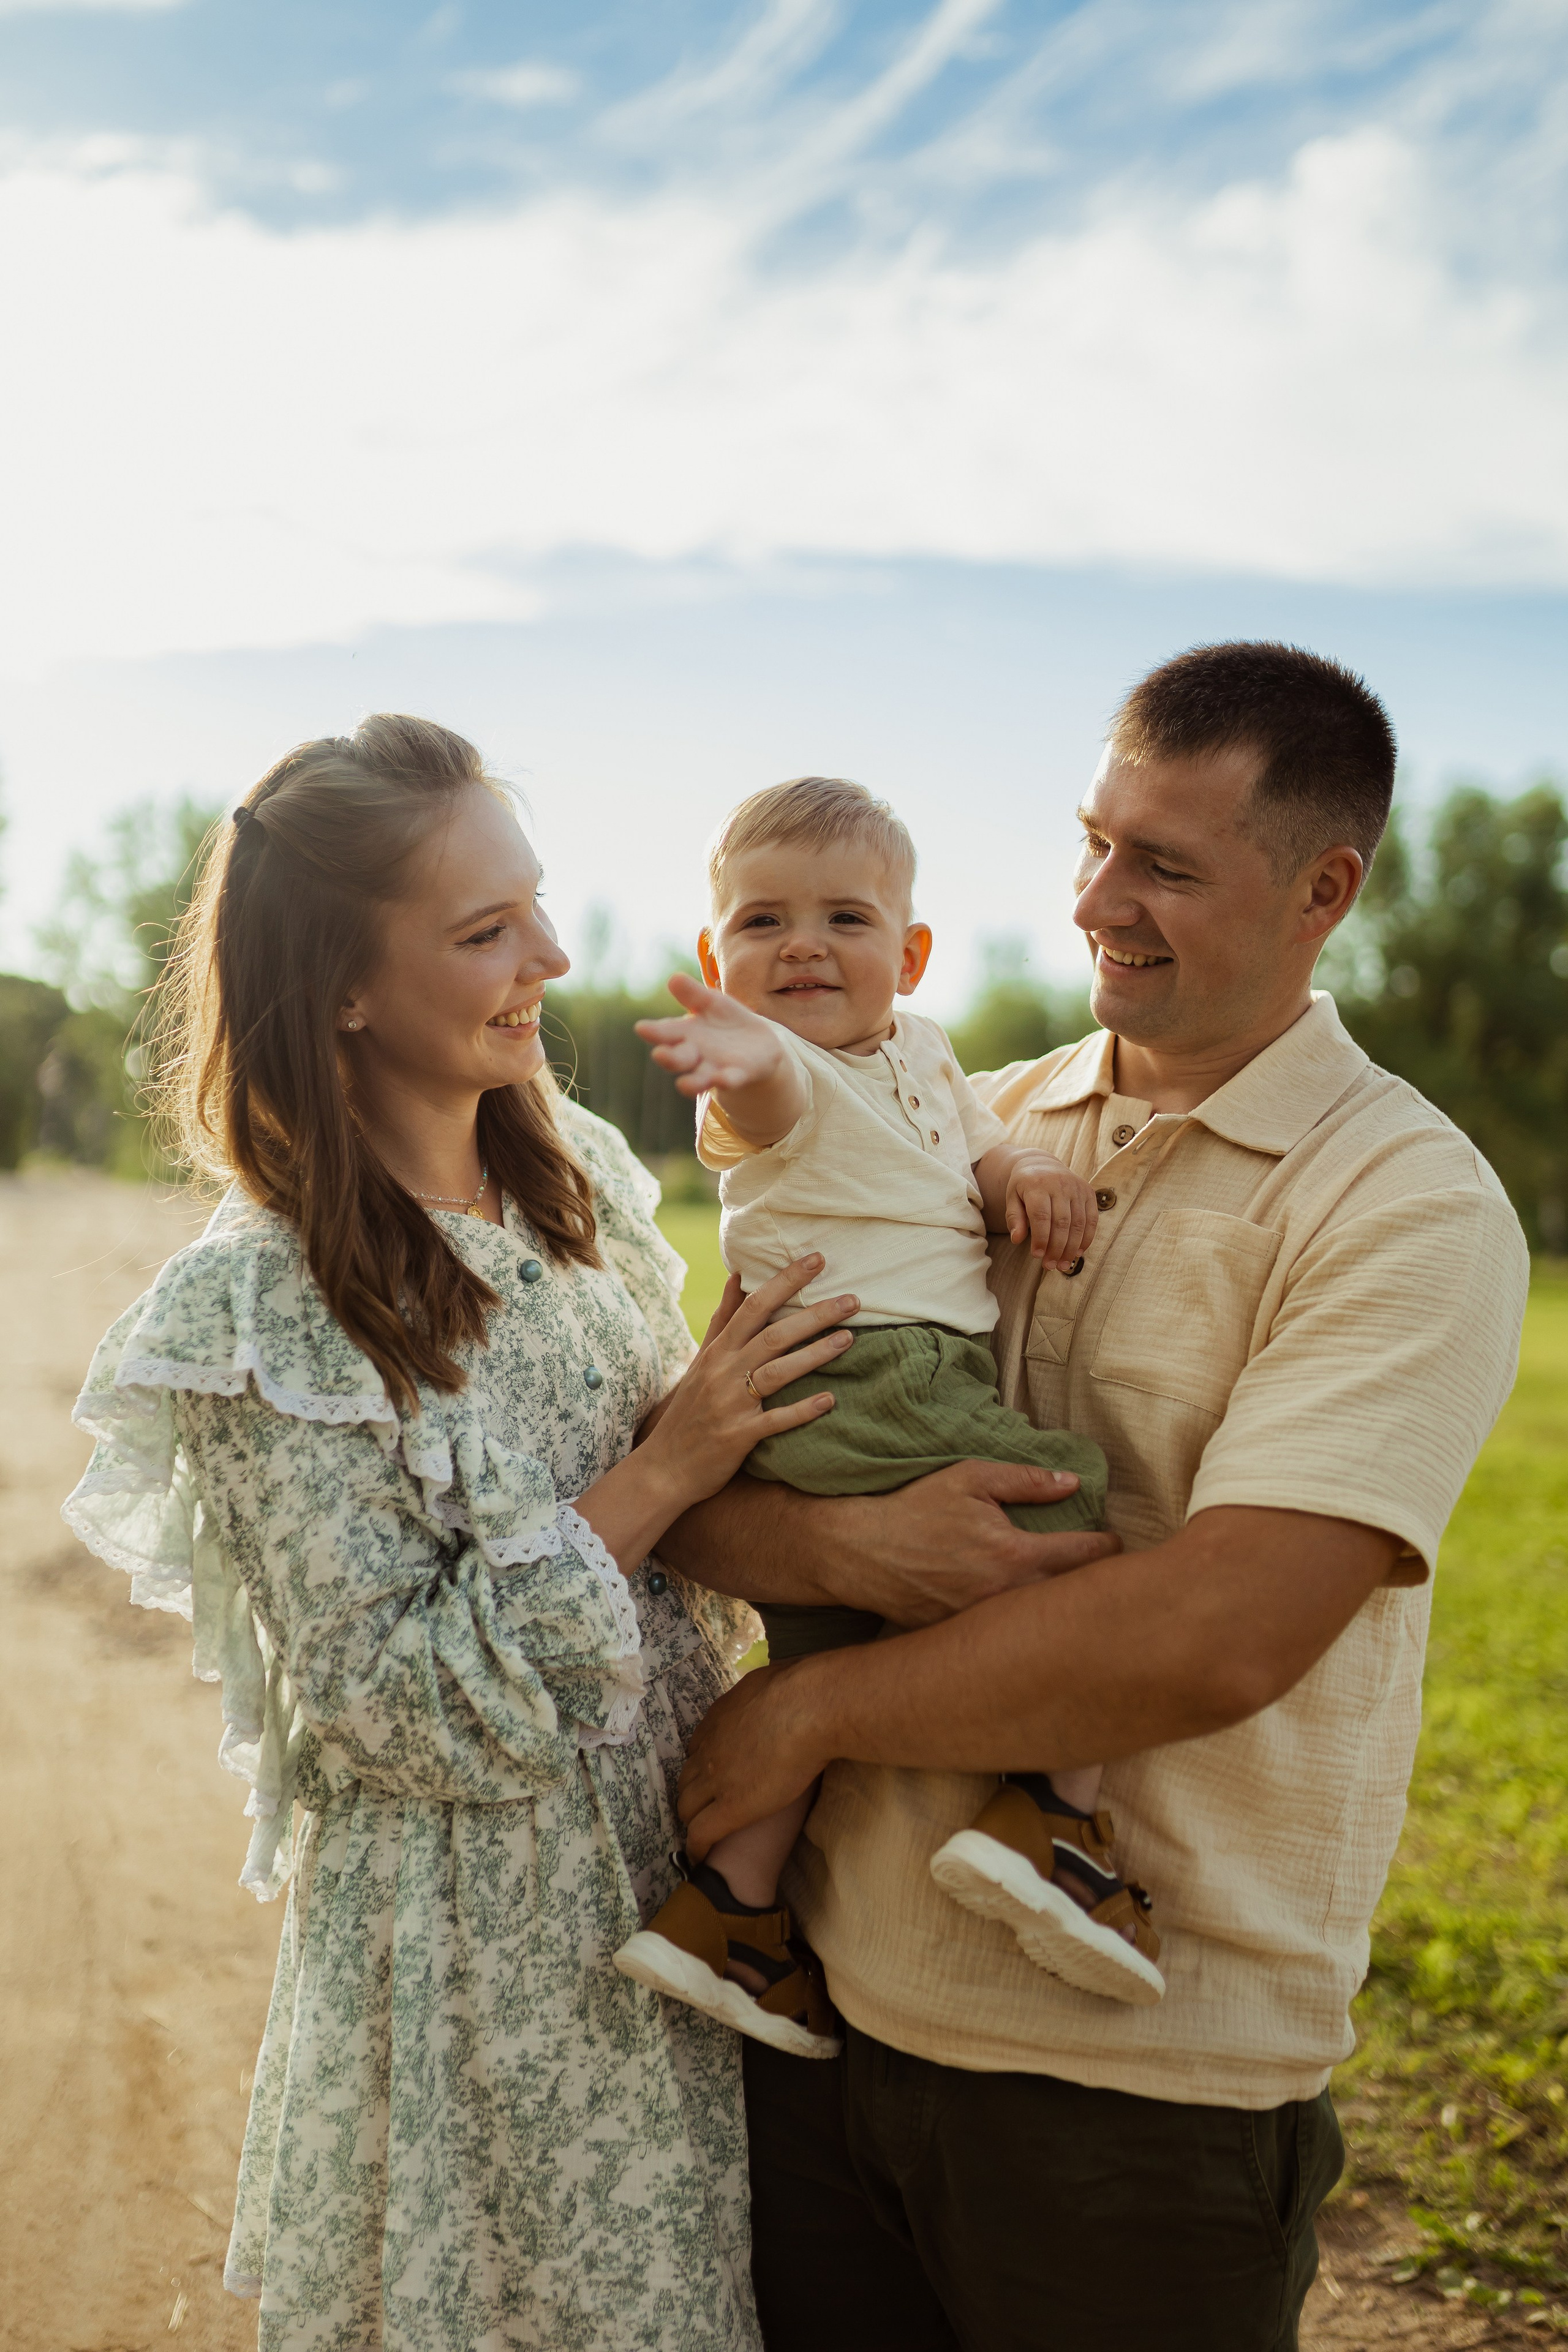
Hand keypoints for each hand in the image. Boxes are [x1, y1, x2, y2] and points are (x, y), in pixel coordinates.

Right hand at [635, 972, 790, 1100]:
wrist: (759, 1043)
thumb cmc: (725, 1020)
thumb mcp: (711, 1003)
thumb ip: (693, 994)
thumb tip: (674, 978)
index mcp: (685, 1033)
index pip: (666, 1032)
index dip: (654, 1031)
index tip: (641, 1027)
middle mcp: (695, 1054)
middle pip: (677, 1058)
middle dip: (669, 1058)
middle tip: (660, 1054)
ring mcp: (715, 1068)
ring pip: (698, 1078)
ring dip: (691, 1082)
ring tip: (683, 1085)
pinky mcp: (737, 1075)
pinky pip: (729, 1080)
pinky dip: (725, 1080)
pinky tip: (722, 1079)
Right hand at [638, 1260, 858, 1514]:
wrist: (664, 1467)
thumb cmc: (690, 1411)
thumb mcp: (702, 1360)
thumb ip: (723, 1319)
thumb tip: (738, 1276)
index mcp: (717, 1351)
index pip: (754, 1306)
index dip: (785, 1281)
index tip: (817, 1260)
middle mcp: (723, 1372)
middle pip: (773, 1335)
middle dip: (814, 1314)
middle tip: (852, 1299)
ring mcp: (731, 1405)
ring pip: (777, 1372)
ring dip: (815, 1355)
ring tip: (849, 1339)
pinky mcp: (738, 1436)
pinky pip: (775, 1421)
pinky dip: (802, 1411)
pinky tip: (830, 1400)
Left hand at [678, 1656, 833, 1861]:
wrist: (808, 1708)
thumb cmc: (802, 1688)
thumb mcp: (772, 1682)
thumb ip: (765, 1695)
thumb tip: (777, 1691)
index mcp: (718, 1719)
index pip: (699, 1746)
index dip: (704, 1762)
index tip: (714, 1771)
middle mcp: (709, 1749)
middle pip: (687, 1778)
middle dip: (692, 1792)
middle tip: (705, 1805)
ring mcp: (716, 1780)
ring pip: (688, 1807)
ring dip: (693, 1819)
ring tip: (701, 1831)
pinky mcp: (731, 1808)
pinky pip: (702, 1833)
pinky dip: (697, 1846)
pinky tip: (699, 1857)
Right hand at [811, 1460, 1120, 1625]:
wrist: (859, 1553)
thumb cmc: (914, 1508)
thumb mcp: (969, 1478)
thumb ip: (1025, 1480)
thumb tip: (1072, 1482)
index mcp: (1014, 1554)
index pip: (1085, 1557)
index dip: (1108, 1547)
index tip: (1114, 1541)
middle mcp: (1007, 1597)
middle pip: (1074, 1598)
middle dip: (1095, 1585)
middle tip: (1108, 1572)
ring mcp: (987, 1625)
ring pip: (1043, 1622)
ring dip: (1061, 1609)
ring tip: (1077, 1597)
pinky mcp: (966, 1640)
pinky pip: (1008, 1636)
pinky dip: (1025, 1627)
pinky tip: (1031, 1619)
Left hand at [1006, 1152, 1098, 1270]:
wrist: (1040, 1164)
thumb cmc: (1023, 1186)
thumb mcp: (1012, 1198)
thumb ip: (1014, 1218)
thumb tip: (1017, 1239)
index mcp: (1037, 1184)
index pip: (1041, 1216)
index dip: (1040, 1238)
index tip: (1037, 1256)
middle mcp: (1059, 1184)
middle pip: (1061, 1222)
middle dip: (1057, 1248)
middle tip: (1051, 1266)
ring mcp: (1076, 1187)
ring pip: (1078, 1223)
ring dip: (1072, 1247)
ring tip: (1064, 1265)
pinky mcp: (1088, 1192)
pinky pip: (1091, 1219)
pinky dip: (1086, 1238)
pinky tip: (1078, 1252)